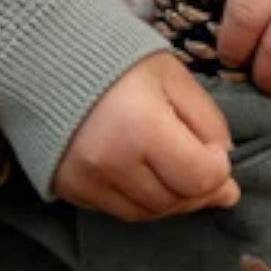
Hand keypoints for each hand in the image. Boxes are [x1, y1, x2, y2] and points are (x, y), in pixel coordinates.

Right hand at [48, 54, 242, 220]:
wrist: (45, 57)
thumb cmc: (116, 59)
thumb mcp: (172, 76)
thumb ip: (206, 118)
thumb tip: (225, 160)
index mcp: (142, 128)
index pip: (199, 178)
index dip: (219, 170)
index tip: (216, 152)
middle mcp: (111, 163)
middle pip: (174, 201)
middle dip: (198, 189)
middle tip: (208, 172)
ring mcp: (86, 181)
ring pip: (147, 213)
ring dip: (170, 199)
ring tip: (178, 173)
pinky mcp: (69, 189)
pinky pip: (116, 209)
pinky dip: (138, 199)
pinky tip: (146, 176)